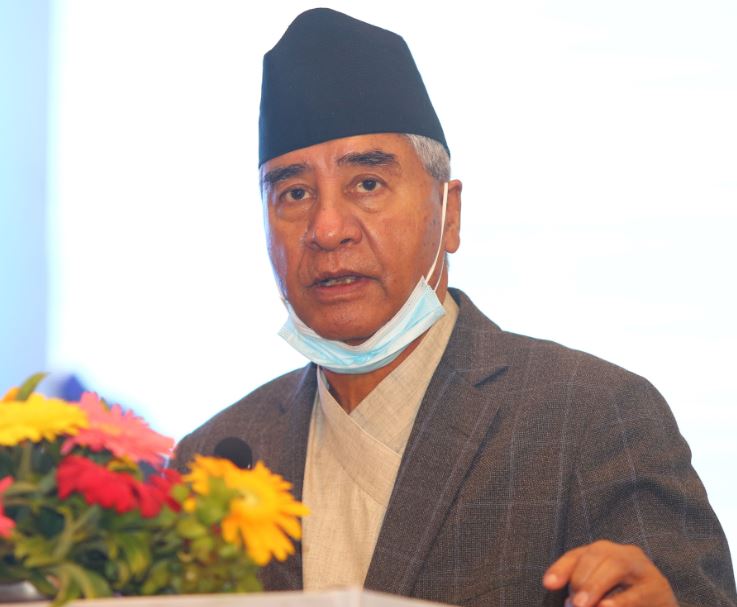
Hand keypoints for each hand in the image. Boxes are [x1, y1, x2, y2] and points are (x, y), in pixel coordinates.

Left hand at [542, 540, 677, 606]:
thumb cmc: (623, 600)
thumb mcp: (600, 593)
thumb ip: (583, 591)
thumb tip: (568, 602)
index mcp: (606, 554)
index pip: (578, 555)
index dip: (561, 568)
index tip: (548, 584)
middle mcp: (624, 554)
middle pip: (597, 555)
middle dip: (581, 579)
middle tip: (573, 604)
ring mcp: (644, 567)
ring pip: (616, 565)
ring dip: (596, 586)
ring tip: (582, 605)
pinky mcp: (659, 587)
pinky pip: (638, 592)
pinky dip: (620, 601)